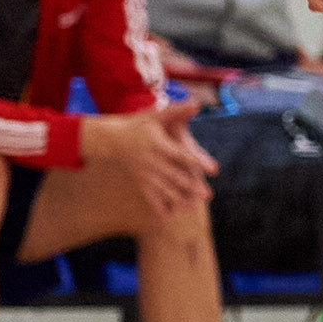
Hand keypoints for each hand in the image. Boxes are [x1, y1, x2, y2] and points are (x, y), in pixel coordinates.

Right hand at [85, 101, 218, 218]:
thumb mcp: (155, 115)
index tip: (213, 169)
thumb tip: (197, 103)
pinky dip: (158, 207)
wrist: (109, 138)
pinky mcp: (139, 180)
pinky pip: (149, 195)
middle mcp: (150, 161)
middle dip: (190, 186)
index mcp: (157, 145)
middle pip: (173, 175)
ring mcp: (144, 173)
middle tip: (207, 195)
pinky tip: (169, 218)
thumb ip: (176, 111)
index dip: (197, 161)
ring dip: (178, 199)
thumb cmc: (137, 125)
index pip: (181, 154)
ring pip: (163, 189)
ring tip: (194, 208)